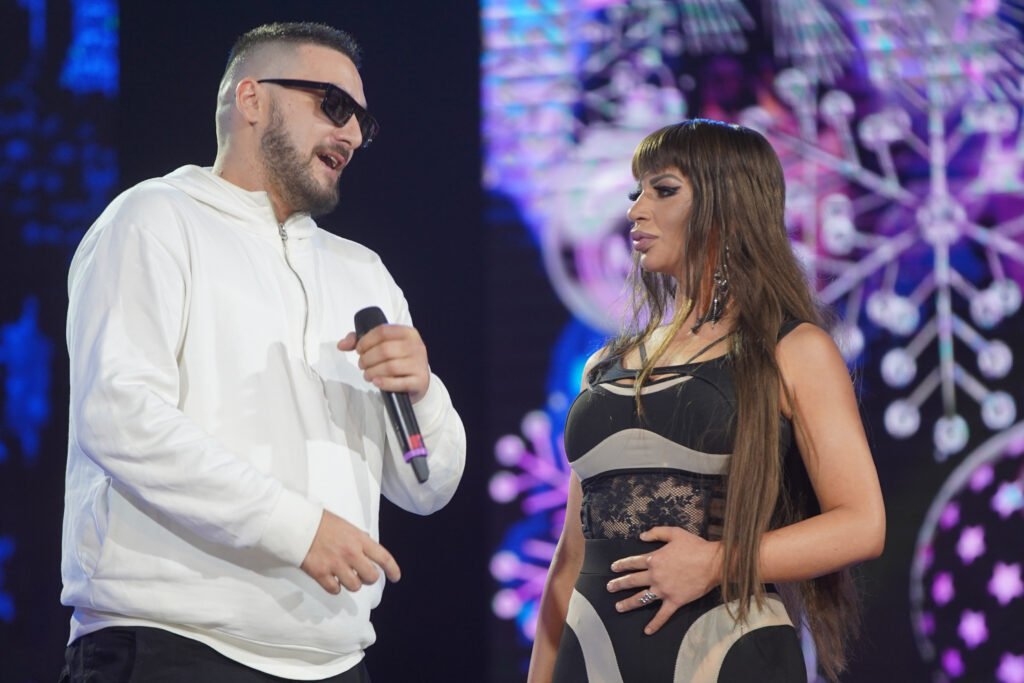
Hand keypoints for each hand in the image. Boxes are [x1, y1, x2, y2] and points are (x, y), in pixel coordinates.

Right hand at [301, 509, 400, 593]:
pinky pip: (335, 590)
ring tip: (345, 576)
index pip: (384, 557)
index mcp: (359, 539)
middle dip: (369, 578)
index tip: (396, 577)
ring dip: (352, 583)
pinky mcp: (321, 573)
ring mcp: (336, 564)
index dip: (393, 570)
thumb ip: (358, 538)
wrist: (298, 524)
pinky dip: (335, 587)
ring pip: (355, 586)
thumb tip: (367, 545)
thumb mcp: (346, 526)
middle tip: (363, 575)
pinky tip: (332, 580)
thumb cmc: (321, 522)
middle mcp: (351, 553)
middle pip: (371, 577)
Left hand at [337, 324, 429, 402]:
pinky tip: (377, 382)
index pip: (382, 331)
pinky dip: (384, 383)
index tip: (359, 350)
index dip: (366, 341)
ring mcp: (419, 364)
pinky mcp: (420, 380)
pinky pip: (399, 382)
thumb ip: (361, 341)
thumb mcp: (384, 346)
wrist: (418, 381)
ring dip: (373, 372)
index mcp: (408, 333)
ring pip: (390, 366)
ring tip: (368, 375)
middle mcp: (416, 346)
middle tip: (362, 365)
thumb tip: (342, 345)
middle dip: (367, 359)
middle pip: (384, 349)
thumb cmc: (398, 360)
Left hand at [606, 526, 720, 634]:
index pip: (633, 562)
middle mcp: (655, 575)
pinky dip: (655, 624)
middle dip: (619, 584)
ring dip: (628, 603)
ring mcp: (663, 590)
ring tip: (619, 607)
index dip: (621, 565)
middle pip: (632, 581)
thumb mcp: (674, 533)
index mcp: (654, 559)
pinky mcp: (674, 601)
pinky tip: (647, 631)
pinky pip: (662, 615)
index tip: (613, 569)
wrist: (713, 563)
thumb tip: (641, 535)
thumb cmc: (695, 547)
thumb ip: (656, 533)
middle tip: (609, 588)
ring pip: (642, 598)